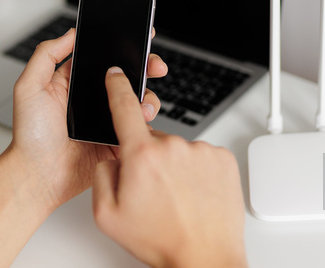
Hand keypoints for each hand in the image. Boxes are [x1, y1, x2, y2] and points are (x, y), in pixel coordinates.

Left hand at [8, 29, 167, 214]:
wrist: (38, 176)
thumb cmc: (30, 136)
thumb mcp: (30, 87)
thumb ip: (47, 55)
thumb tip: (70, 33)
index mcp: (76, 82)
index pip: (105, 58)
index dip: (124, 47)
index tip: (140, 37)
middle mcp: (94, 99)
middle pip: (128, 76)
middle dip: (147, 67)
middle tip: (155, 66)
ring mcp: (107, 120)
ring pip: (137, 101)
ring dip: (148, 97)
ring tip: (144, 103)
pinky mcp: (117, 140)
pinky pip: (137, 127)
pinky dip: (144, 123)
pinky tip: (141, 120)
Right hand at [92, 67, 246, 267]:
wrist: (205, 258)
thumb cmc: (161, 240)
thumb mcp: (108, 215)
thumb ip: (102, 175)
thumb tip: (113, 158)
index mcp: (142, 156)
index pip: (125, 108)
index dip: (117, 87)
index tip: (116, 75)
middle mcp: (174, 147)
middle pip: (152, 140)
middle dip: (148, 160)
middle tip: (153, 193)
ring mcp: (201, 151)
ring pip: (178, 150)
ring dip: (175, 168)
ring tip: (178, 200)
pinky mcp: (222, 158)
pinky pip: (201, 157)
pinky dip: (197, 172)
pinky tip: (194, 195)